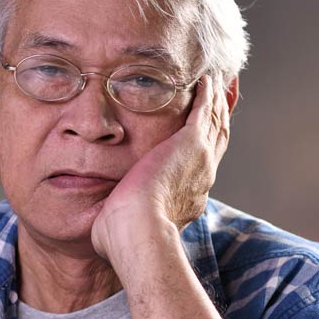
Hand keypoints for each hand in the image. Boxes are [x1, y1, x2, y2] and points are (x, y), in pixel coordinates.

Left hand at [91, 74, 232, 263]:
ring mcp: (200, 160)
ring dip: (216, 103)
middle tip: (222, 101)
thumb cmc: (123, 238)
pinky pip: (204, 111)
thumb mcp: (121, 228)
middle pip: (217, 142)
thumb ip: (115, 221)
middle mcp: (202, 179)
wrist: (138, 230)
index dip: (203, 152)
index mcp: (188, 200)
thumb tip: (97, 226)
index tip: (201, 142)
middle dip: (218, 120)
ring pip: (215, 124)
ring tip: (216, 85)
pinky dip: (207, 95)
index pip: (199, 171)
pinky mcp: (191, 143)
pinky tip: (205, 80)